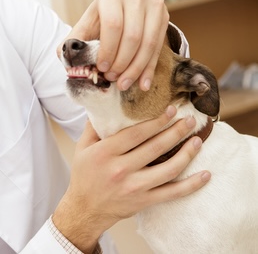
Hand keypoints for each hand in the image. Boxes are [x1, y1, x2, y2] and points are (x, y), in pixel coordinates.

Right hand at [53, 106, 210, 252]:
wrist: (84, 209)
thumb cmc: (84, 175)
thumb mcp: (83, 147)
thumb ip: (94, 126)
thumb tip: (106, 105)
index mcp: (106, 153)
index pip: (137, 133)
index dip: (157, 121)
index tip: (172, 110)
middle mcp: (121, 170)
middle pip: (156, 147)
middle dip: (176, 131)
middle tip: (190, 120)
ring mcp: (134, 187)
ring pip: (168, 169)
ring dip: (187, 153)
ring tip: (198, 140)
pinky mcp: (144, 201)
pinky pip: (172, 193)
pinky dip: (191, 185)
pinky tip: (206, 174)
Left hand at [57, 0, 168, 90]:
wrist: (125, 10)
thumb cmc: (103, 21)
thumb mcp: (87, 26)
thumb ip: (76, 41)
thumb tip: (67, 59)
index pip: (113, 25)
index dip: (108, 51)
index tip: (102, 69)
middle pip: (133, 37)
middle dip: (122, 63)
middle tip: (113, 78)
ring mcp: (153, 5)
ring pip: (148, 44)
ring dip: (135, 70)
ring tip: (124, 84)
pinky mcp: (164, 18)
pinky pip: (158, 49)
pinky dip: (149, 70)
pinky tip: (143, 85)